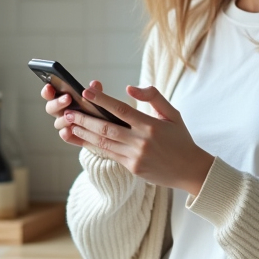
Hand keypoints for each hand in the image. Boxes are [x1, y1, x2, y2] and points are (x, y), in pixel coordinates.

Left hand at [40, 81, 213, 195]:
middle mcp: (141, 142)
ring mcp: (135, 157)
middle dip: (85, 119)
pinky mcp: (132, 168)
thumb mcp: (173, 113)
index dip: (102, 100)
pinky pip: (108, 154)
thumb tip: (130, 88)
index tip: (86, 92)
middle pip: (106, 128)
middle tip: (68, 112)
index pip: (121, 110)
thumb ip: (154, 96)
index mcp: (151, 126)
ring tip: (69, 124)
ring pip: (104, 143)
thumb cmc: (180, 138)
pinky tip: (82, 138)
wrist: (190, 170)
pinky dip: (93, 146)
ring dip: (84, 133)